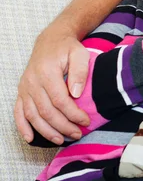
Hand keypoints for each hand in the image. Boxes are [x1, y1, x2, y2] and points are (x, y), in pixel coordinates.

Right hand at [14, 25, 89, 143]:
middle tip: (77, 134)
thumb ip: (80, 72)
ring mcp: (25, 87)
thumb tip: (76, 93)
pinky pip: (18, 112)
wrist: (51, 40)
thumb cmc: (68, 48)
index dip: (73, 114)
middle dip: (63, 126)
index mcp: (47, 72)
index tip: (85, 121)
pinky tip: (30, 138)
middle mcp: (32, 82)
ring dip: (46, 131)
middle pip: (46, 111)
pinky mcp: (21, 91)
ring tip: (60, 140)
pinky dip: (23, 126)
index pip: (60, 100)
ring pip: (32, 115)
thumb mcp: (80, 54)